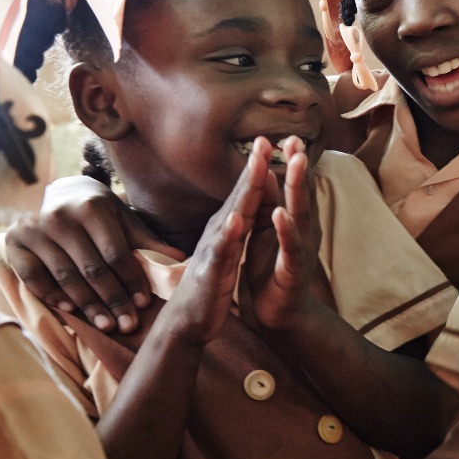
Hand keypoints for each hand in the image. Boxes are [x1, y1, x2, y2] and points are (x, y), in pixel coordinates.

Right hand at [4, 175, 184, 332]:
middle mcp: (61, 216)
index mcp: (93, 207)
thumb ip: (149, 241)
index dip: (131, 281)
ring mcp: (34, 229)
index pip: (116, 254)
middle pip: (92, 269)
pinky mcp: (14, 242)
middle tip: (128, 325)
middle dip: (113, 300)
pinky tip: (70, 311)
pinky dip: (51, 295)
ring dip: (87, 305)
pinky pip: (33, 276)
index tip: (143, 305)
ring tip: (106, 325)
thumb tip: (181, 259)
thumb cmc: (100, 212)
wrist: (59, 193)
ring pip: (66, 276)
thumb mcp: (125, 220)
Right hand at [156, 140, 266, 347]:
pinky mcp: (212, 272)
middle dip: (252, 168)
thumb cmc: (210, 281)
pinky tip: (237, 220)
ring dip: (244, 192)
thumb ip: (235, 224)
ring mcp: (214, 250)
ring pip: (232, 216)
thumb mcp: (226, 247)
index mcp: (228, 227)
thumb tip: (243, 200)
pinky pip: (222, 251)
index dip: (257, 167)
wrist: (189, 319)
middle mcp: (220, 232)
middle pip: (240, 196)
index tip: (269, 139)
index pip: (246, 192)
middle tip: (263, 139)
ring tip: (255, 167)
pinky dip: (229, 235)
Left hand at [247, 137, 322, 331]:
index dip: (292, 162)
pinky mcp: (294, 270)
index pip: (295, 186)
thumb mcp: (267, 232)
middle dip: (299, 167)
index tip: (288, 136)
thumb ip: (271, 204)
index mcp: (294, 221)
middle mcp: (303, 231)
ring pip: (301, 214)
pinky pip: (290, 247)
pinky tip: (279, 214)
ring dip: (298, 189)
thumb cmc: (272, 270)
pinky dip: (285, 229)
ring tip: (296, 164)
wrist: (278, 314)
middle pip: (302, 193)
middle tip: (296, 140)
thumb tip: (268, 172)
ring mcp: (301, 249)